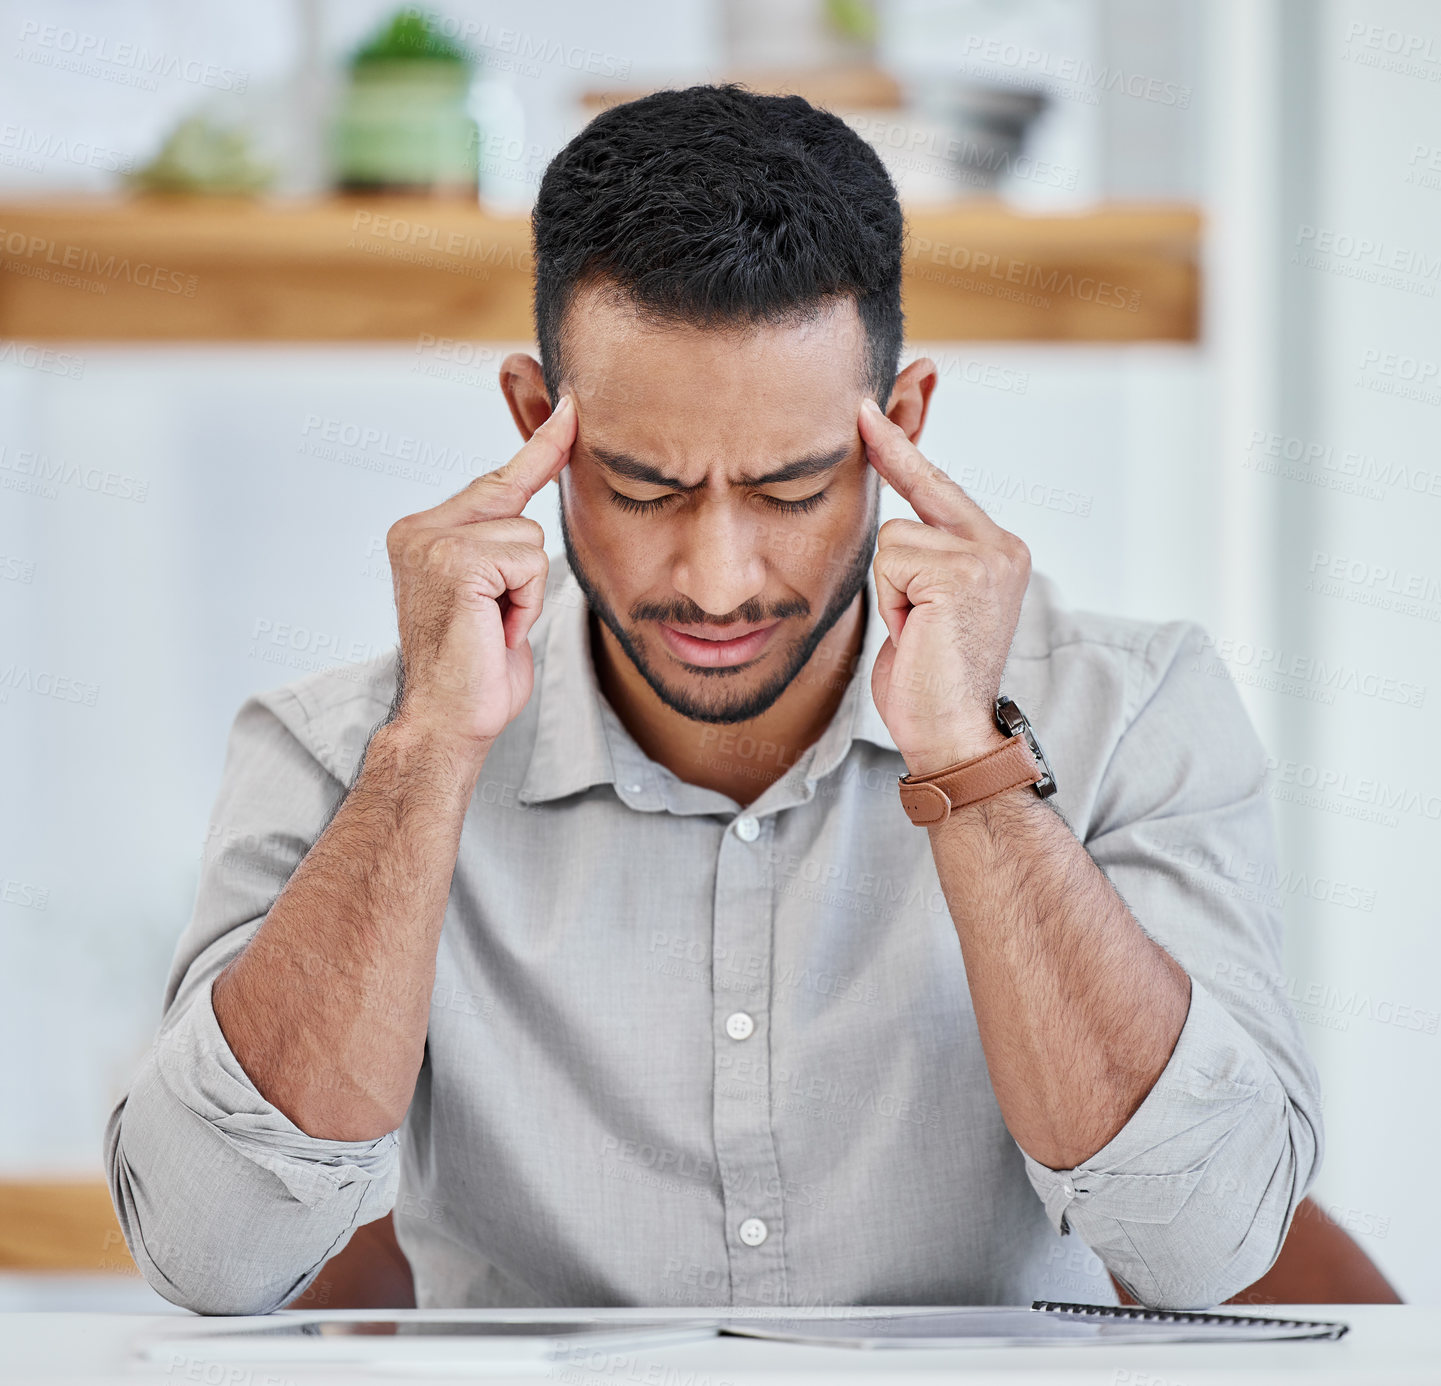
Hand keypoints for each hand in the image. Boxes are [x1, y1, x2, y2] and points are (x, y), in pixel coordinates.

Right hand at [384, 395, 575, 754]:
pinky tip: (495, 630)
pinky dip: (525, 602)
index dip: (539, 447)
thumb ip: (502, 546)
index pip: (495, 480)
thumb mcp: (494, 594)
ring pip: (530, 537)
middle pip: (516, 506)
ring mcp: (432, 542)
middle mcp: (418, 529)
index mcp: (422, 532)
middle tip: (497, 620)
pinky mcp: (454, 561)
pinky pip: (529, 561)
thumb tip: (532, 505)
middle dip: (525, 567)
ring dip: (527, 592)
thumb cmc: (477, 669)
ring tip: (494, 628)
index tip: (570, 406)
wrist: (448, 723)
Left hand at [859, 397, 1031, 777]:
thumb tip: (891, 510)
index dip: (904, 449)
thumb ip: (920, 552)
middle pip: (921, 490)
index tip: (872, 409)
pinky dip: (889, 599)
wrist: (950, 733)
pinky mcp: (964, 572)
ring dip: (888, 587)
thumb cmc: (926, 677)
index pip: (941, 487)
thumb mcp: (922, 602)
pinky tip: (914, 630)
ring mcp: (988, 557)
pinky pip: (891, 559)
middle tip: (864, 417)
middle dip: (893, 463)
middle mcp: (1002, 546)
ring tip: (913, 627)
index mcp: (998, 551)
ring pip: (893, 535)